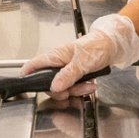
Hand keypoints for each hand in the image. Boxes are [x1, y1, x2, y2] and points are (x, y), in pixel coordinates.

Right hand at [21, 13, 138, 99]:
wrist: (113, 45)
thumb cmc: (97, 46)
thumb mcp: (82, 62)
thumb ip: (67, 75)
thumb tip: (54, 86)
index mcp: (55, 57)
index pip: (34, 66)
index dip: (27, 75)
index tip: (25, 85)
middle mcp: (59, 63)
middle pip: (48, 83)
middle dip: (59, 91)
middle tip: (68, 92)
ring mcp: (67, 69)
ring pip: (63, 87)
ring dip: (75, 90)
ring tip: (87, 85)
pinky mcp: (77, 74)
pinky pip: (74, 86)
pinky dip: (82, 88)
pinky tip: (91, 85)